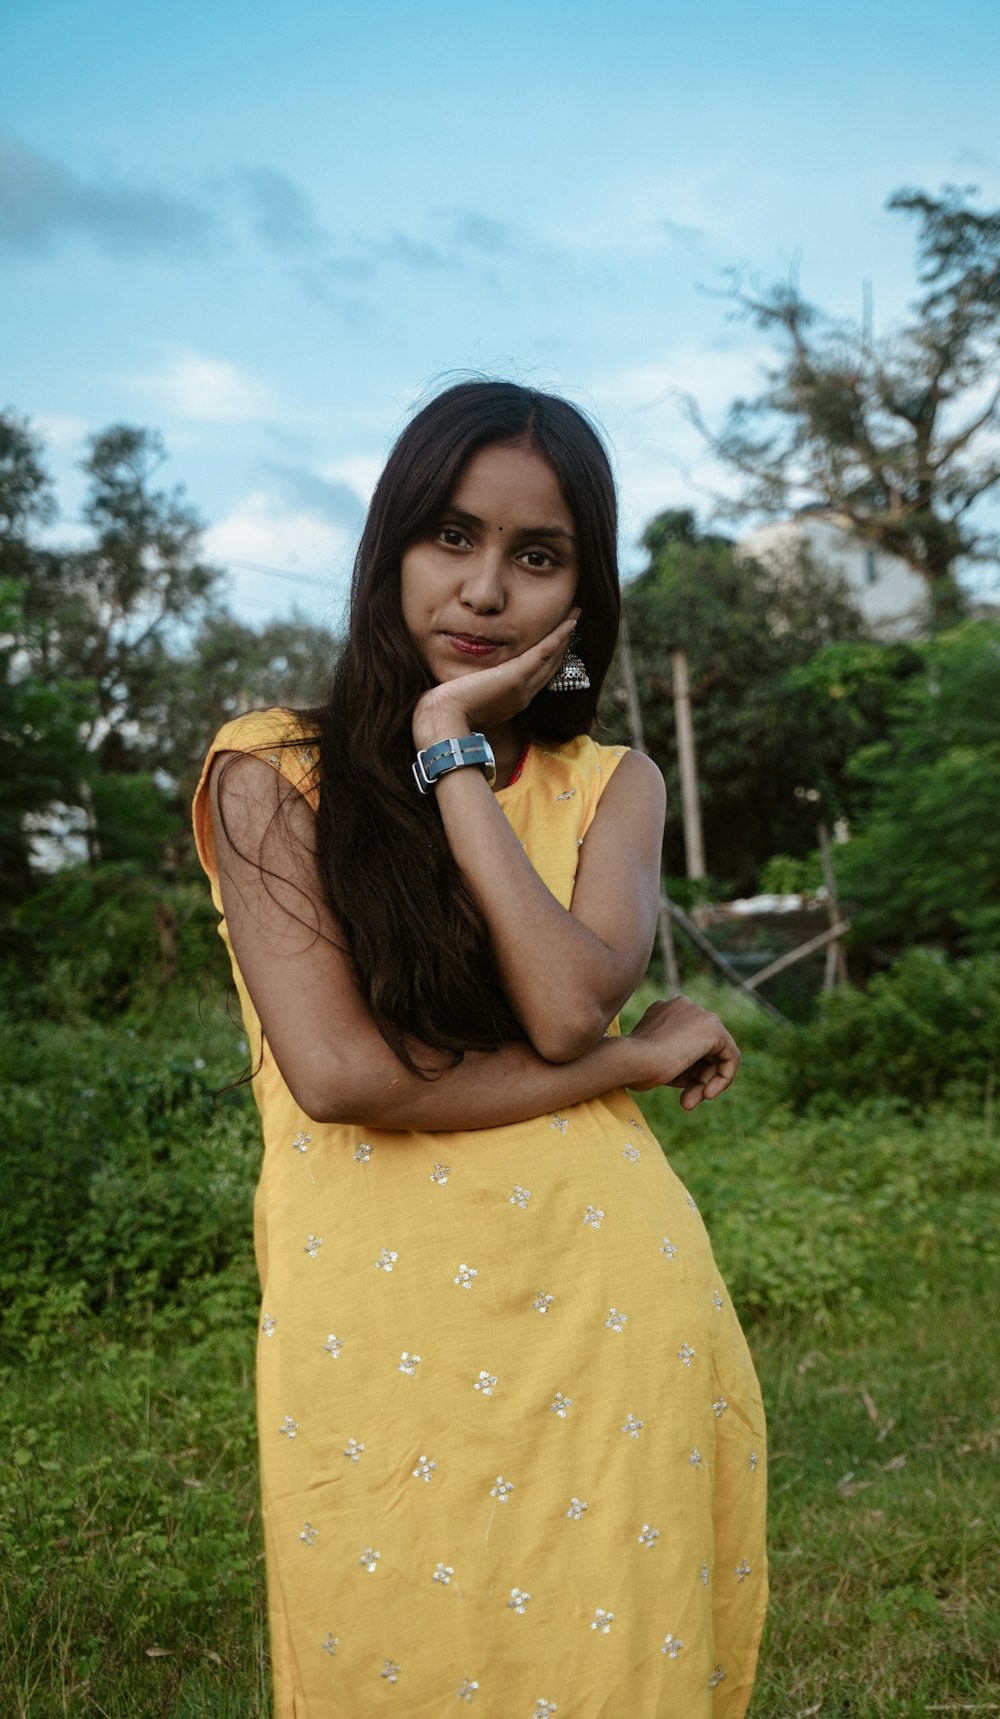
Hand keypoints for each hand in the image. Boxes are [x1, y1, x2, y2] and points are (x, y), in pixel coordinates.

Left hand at [413, 608, 579, 747]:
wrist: (444, 720)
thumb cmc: (446, 712)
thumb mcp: (465, 699)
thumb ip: (473, 689)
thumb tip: (466, 681)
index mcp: (511, 703)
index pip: (536, 678)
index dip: (548, 661)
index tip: (555, 644)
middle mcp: (523, 696)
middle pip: (549, 668)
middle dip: (562, 646)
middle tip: (572, 625)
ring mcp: (523, 687)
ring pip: (551, 658)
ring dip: (565, 636)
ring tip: (574, 618)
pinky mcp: (517, 676)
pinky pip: (545, 652)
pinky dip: (559, 637)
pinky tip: (569, 623)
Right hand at [625, 996, 740, 1109]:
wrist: (630, 1059)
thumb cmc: (634, 1066)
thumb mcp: (658, 1062)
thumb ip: (680, 1061)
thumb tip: (701, 1076)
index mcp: (665, 1011)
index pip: (687, 1043)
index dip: (687, 1072)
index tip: (680, 1092)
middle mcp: (684, 1006)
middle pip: (704, 1049)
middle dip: (698, 1078)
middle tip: (687, 1102)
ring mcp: (698, 1014)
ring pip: (715, 1054)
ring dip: (706, 1082)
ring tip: (690, 1102)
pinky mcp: (712, 1027)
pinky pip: (730, 1055)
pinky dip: (723, 1077)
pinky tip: (707, 1094)